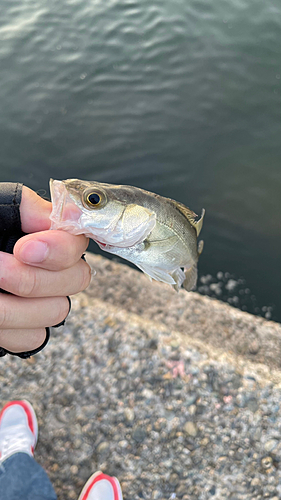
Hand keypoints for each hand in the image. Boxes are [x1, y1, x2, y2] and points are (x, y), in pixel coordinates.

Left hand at [0, 186, 90, 352]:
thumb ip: (25, 207)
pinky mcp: (24, 328)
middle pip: (75, 279)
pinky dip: (9, 330)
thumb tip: (65, 216)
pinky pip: (34, 337)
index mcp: (42, 234)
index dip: (58, 250)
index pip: (77, 242)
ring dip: (15, 307)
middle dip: (34, 279)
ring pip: (55, 311)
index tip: (24, 248)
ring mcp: (39, 300)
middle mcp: (48, 267)